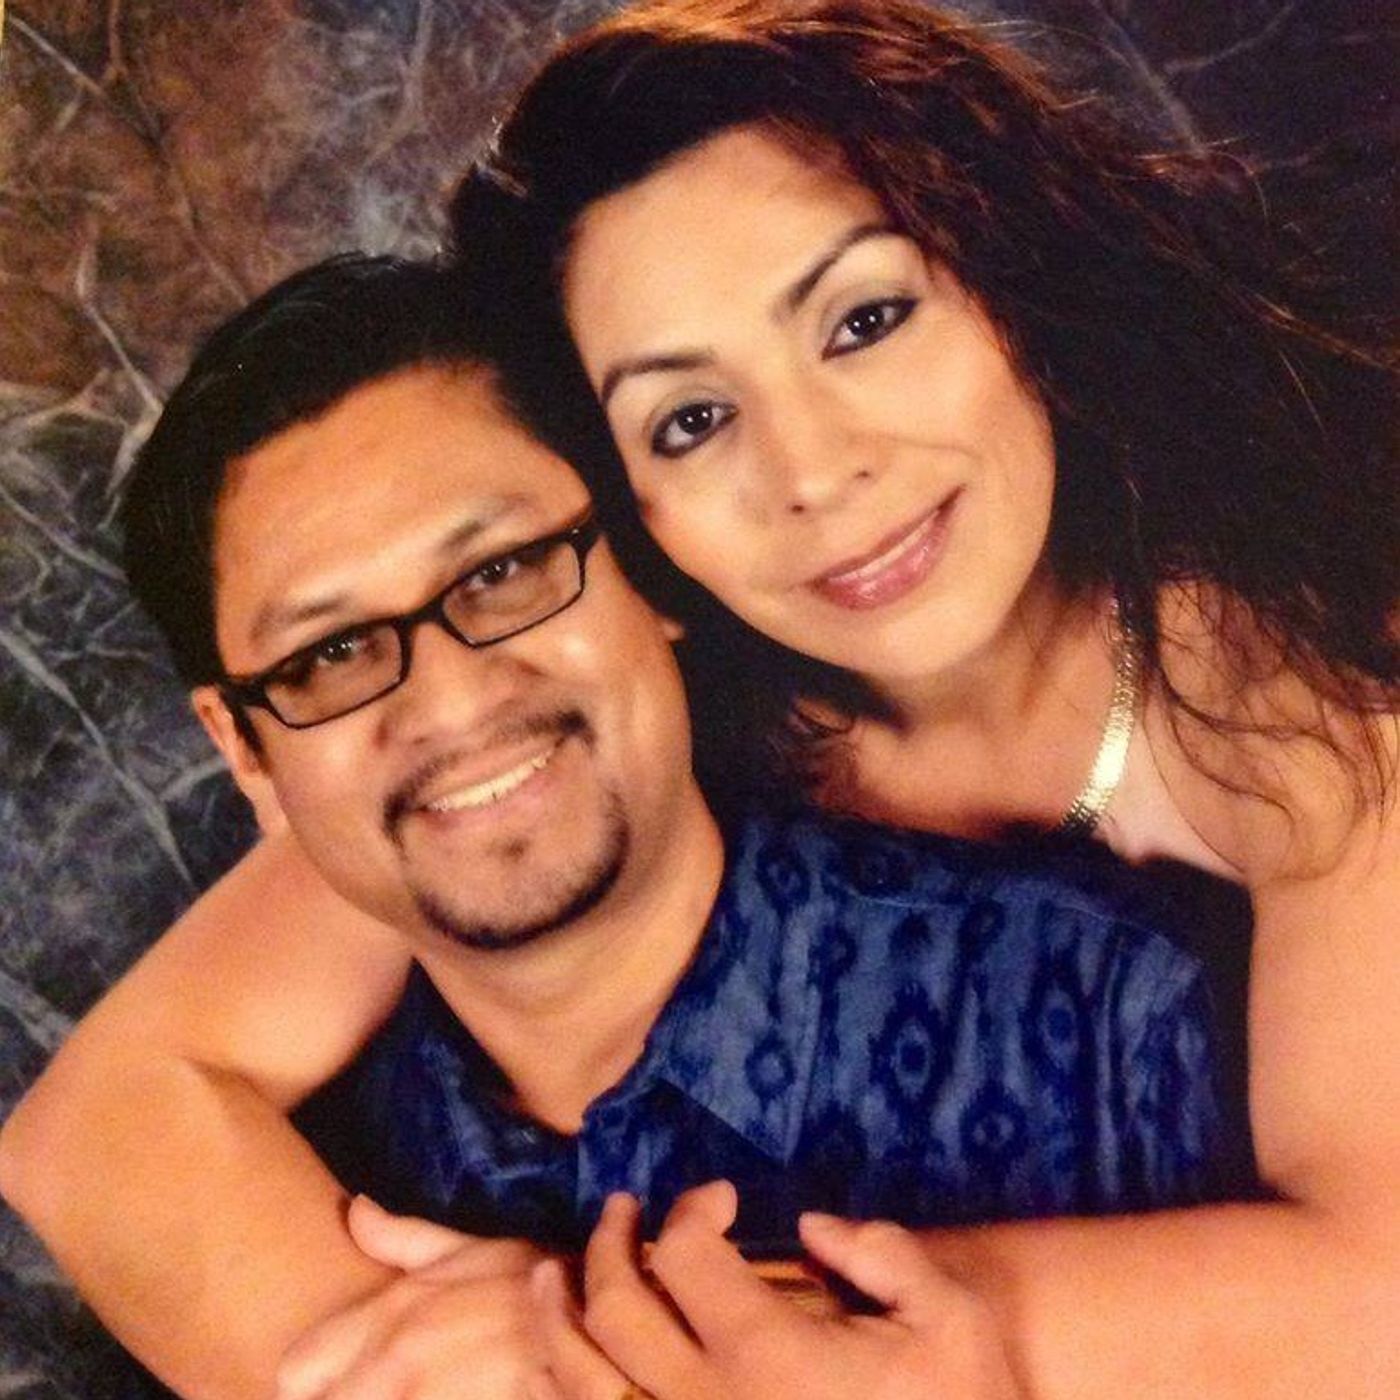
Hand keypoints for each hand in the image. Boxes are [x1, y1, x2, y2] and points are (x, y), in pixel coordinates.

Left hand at [277, 1196, 549, 1398]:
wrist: (599, 1325)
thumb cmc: (534, 1285)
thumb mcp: (472, 1249)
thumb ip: (402, 1237)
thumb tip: (354, 1208)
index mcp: (391, 1317)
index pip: (295, 1370)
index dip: (310, 1382)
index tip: (330, 1383)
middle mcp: (395, 1369)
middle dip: (339, 1398)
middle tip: (376, 1386)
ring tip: (412, 1391)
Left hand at [530, 1183, 1022, 1399]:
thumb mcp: (953, 1323)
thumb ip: (884, 1255)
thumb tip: (811, 1226)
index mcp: (768, 1356)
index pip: (687, 1255)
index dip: (692, 1207)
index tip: (720, 1196)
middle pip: (615, 1308)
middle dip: (607, 1244)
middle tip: (618, 1210)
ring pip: (582, 1383)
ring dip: (553, 1319)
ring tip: (545, 1275)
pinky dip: (560, 1397)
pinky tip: (547, 1371)